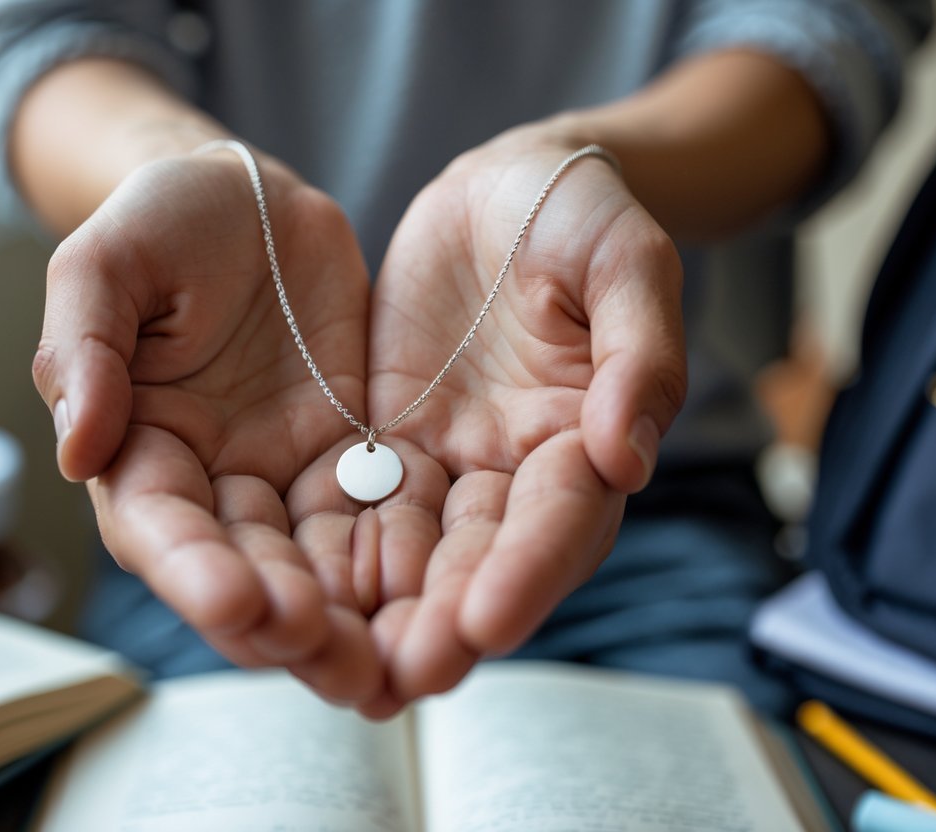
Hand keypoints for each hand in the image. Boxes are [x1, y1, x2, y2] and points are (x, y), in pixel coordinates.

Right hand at [31, 152, 383, 702]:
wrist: (254, 202)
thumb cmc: (165, 221)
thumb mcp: (108, 261)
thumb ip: (84, 345)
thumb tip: (78, 448)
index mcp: (140, 447)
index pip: (158, 525)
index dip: (192, 571)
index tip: (238, 602)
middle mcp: (212, 480)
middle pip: (243, 569)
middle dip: (283, 621)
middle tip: (335, 660)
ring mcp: (284, 474)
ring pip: (314, 564)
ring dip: (348, 620)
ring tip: (390, 664)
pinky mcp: (351, 456)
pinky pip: (378, 516)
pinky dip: (401, 563)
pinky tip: (437, 600)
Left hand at [362, 128, 686, 714]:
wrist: (500, 190)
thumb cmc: (576, 215)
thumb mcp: (625, 260)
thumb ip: (638, 353)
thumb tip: (627, 458)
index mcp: (583, 436)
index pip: (562, 520)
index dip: (527, 574)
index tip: (483, 625)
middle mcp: (516, 469)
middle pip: (484, 560)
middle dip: (446, 621)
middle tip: (401, 678)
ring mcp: (449, 462)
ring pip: (416, 550)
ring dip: (382, 611)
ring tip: (342, 669)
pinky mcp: (389, 444)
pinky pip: (358, 504)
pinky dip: (333, 554)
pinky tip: (297, 597)